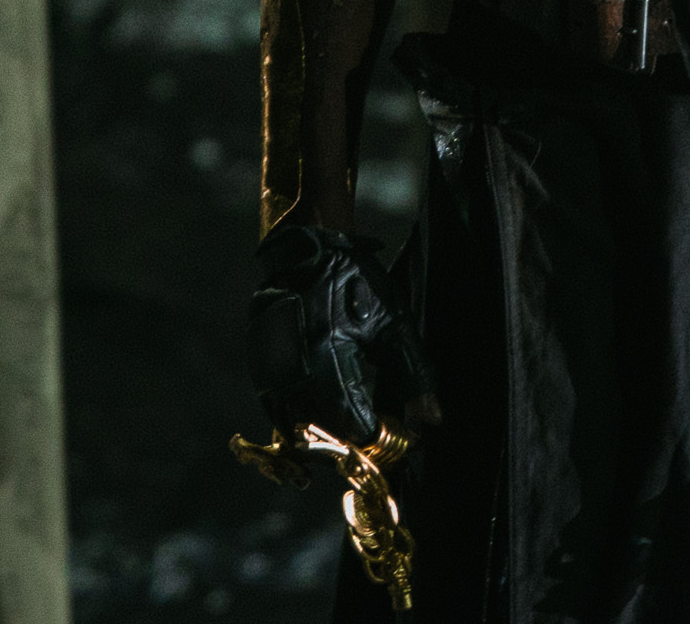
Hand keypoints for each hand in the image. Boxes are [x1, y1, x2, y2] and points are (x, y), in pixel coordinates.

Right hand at [248, 225, 432, 448]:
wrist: (307, 249)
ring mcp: (269, 368)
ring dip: (322, 435)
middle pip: (321, 432)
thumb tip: (430, 420)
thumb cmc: (355, 282)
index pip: (352, 422)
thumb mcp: (393, 324)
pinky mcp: (259, 365)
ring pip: (294, 426)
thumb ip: (413, 375)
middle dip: (349, 441)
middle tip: (373, 433)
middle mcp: (292, 368)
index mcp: (327, 356)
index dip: (376, 436)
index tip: (394, 436)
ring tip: (349, 426)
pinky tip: (322, 412)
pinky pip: (277, 408)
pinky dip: (299, 418)